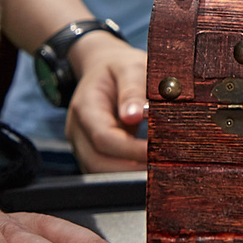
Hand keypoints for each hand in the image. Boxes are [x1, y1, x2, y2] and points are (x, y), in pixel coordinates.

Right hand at [65, 36, 149, 171]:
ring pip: (100, 171)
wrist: (103, 68)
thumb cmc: (120, 67)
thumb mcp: (130, 67)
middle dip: (131, 170)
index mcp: (85, 106)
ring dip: (129, 175)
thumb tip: (136, 115)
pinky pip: (106, 169)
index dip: (131, 150)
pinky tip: (150, 168)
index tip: (159, 153)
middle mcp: (77, 129)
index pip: (104, 137)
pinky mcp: (92, 152)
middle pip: (98, 162)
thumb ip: (133, 90)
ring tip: (160, 170)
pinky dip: (126, 172)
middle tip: (164, 169)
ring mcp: (82, 144)